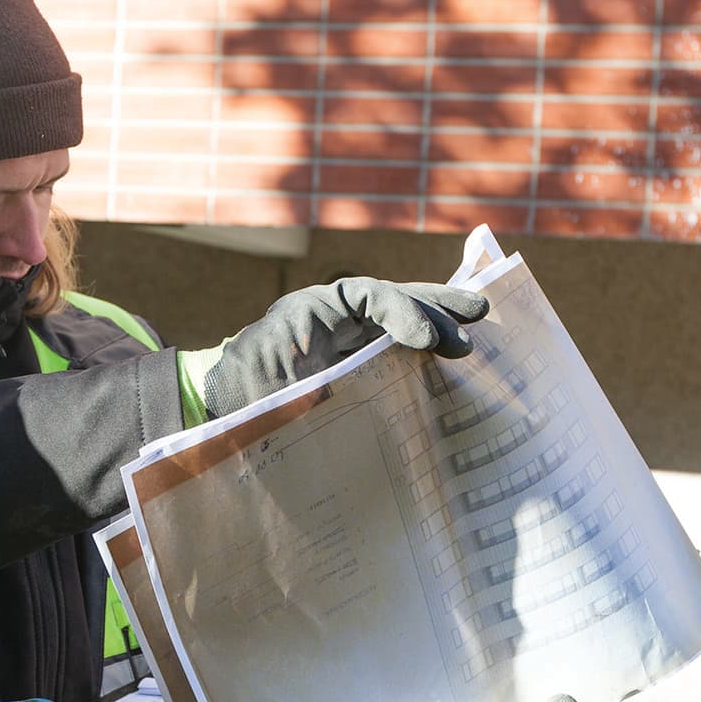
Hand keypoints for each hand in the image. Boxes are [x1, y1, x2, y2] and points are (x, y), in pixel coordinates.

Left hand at [180, 278, 489, 419]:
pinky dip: (424, 344)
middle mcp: (333, 315)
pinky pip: (393, 344)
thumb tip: (344, 404)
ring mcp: (346, 334)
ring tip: (480, 317)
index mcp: (310, 311)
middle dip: (435, 304)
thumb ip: (306, 395)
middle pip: (392, 297)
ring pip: (398, 317)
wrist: (220, 404)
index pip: (367, 296)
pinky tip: (452, 356)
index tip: (426, 341)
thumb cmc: (240, 396)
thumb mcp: (268, 393)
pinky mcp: (354, 359)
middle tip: (478, 314)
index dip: (401, 312)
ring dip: (439, 318)